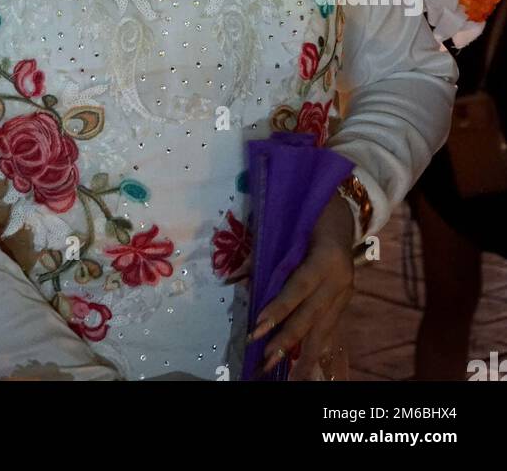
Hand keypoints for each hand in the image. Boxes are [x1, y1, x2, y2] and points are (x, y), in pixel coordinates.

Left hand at [249, 191, 354, 377]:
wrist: (346, 210)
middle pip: (311, 315)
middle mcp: (340, 279)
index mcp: (326, 257)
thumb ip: (270, 252)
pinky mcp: (346, 300)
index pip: (298, 288)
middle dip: (287, 340)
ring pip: (324, 328)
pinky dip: (316, 345)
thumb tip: (239, 278)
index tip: (258, 328)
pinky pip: (330, 327)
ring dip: (303, 353)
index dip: (278, 309)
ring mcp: (346, 292)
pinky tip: (304, 363)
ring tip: (287, 375)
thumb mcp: (292, 224)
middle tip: (265, 360)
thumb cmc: (312, 212)